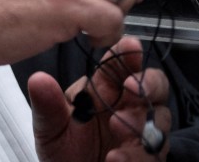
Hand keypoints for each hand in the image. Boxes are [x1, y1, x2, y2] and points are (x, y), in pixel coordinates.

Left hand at [29, 37, 170, 161]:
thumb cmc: (62, 150)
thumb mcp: (50, 128)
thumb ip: (48, 106)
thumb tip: (38, 79)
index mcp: (104, 89)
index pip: (121, 63)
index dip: (129, 53)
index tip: (131, 47)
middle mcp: (127, 106)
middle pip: (154, 84)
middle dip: (148, 83)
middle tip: (133, 88)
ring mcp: (140, 132)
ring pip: (159, 118)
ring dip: (141, 122)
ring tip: (117, 126)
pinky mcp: (148, 157)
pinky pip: (154, 153)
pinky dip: (137, 155)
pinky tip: (116, 157)